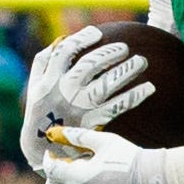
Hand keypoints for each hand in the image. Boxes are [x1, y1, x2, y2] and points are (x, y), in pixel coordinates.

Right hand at [20, 26, 153, 173]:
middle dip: (110, 53)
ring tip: (142, 61)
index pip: (66, 51)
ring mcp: (80, 106)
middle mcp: (65, 90)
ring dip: (126, 71)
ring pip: (106, 84)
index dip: (83, 38)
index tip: (97, 33)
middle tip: (125, 48)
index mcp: (50, 79)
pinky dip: (134, 97)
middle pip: (90, 65)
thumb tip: (62, 40)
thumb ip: (43, 63)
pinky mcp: (93, 121)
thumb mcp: (33, 87)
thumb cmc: (38, 114)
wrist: (41, 149)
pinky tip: (149, 88)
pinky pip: (117, 107)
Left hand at [41, 126, 162, 183]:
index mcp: (78, 177)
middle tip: (62, 169)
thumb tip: (56, 131)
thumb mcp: (104, 142)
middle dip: (53, 178)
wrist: (153, 182)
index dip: (48, 160)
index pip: (50, 170)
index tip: (52, 155)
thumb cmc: (129, 158)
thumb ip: (78, 137)